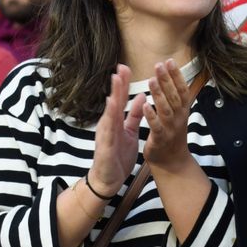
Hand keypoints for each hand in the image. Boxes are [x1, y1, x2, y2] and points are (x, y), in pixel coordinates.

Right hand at [87, 66, 143, 196]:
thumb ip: (134, 115)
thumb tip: (142, 96)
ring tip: (116, 82)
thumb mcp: (129, 132)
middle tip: (120, 67)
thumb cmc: (118, 155)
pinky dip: (110, 119)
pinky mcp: (104, 146)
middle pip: (113, 102)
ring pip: (109, 113)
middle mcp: (108, 125)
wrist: (108, 179)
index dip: (122, 84)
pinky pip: (108, 131)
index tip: (125, 67)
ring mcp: (105, 135)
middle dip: (117, 85)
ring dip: (113, 97)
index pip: (119, 99)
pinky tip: (112, 108)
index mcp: (115, 121)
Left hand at [142, 60, 194, 172]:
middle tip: (159, 65)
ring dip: (159, 94)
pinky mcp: (160, 139)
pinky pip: (156, 126)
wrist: (172, 162)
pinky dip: (151, 116)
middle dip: (167, 80)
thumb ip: (174, 97)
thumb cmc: (172, 134)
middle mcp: (179, 118)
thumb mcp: (177, 114)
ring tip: (151, 80)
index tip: (170, 61)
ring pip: (166, 109)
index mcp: (182, 110)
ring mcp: (170, 129)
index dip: (177, 75)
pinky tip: (145, 105)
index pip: (182, 89)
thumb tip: (171, 76)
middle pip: (174, 96)